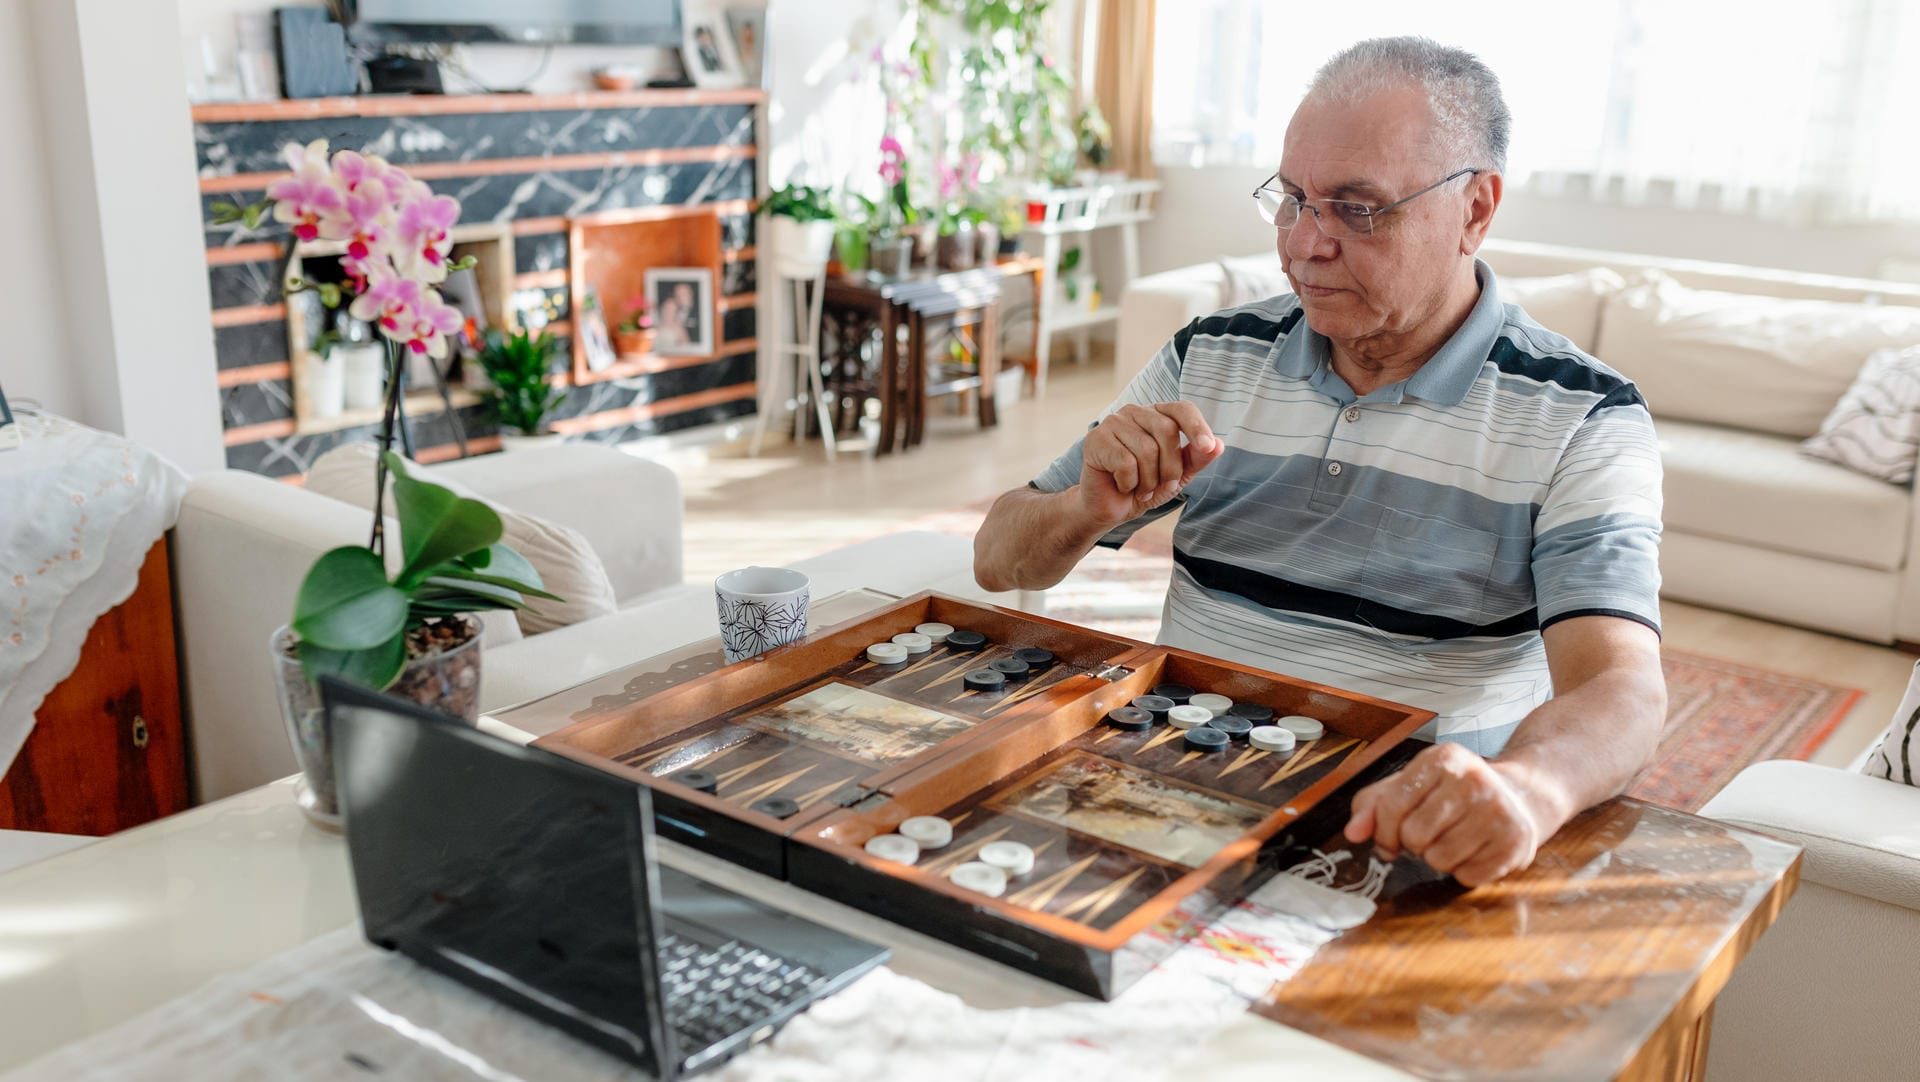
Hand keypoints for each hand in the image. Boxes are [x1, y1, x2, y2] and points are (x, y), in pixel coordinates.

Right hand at [1078, 402, 1224, 528]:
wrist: (1110, 508)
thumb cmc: (1144, 486)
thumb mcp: (1178, 474)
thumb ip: (1197, 458)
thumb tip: (1218, 445)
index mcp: (1156, 415)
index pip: (1182, 409)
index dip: (1197, 426)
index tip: (1207, 446)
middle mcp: (1134, 412)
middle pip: (1166, 430)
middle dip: (1171, 467)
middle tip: (1163, 486)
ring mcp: (1113, 422)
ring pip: (1146, 449)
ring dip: (1149, 480)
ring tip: (1141, 488)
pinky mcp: (1096, 439)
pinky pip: (1125, 462)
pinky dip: (1129, 483)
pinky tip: (1122, 485)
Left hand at [1343, 743, 1561, 886]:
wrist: (1519, 796)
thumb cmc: (1454, 793)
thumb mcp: (1411, 785)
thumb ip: (1372, 805)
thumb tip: (1353, 833)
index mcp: (1443, 759)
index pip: (1391, 805)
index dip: (1383, 830)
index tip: (1390, 836)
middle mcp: (1474, 779)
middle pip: (1414, 835)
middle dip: (1414, 843)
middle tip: (1431, 833)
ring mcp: (1498, 811)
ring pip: (1439, 859)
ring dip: (1438, 858)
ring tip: (1454, 839)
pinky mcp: (1515, 842)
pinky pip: (1467, 876)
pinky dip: (1464, 870)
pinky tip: (1475, 849)